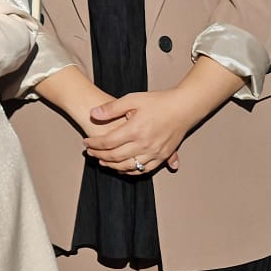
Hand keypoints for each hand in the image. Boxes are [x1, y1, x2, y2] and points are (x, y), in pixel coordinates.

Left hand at [82, 90, 204, 174]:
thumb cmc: (159, 102)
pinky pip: (144, 170)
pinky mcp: (163, 156)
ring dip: (112, 166)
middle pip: (115, 157)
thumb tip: (93, 113)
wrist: (184, 108)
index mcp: (135, 130)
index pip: (108, 142)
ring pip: (128, 167)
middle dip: (99, 155)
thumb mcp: (133, 99)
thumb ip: (112, 108)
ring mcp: (155, 153)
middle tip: (90, 153)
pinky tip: (122, 168)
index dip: (94, 144)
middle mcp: (144, 144)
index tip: (86, 142)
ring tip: (102, 161)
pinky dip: (130, 171)